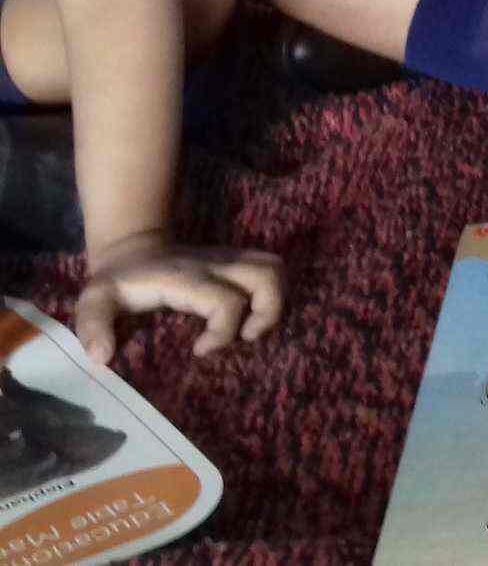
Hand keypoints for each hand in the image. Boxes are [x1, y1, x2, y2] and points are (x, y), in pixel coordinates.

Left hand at [75, 233, 284, 362]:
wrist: (133, 249)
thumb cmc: (117, 283)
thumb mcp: (93, 301)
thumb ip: (93, 326)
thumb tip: (104, 357)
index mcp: (185, 278)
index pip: (226, 301)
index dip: (222, 332)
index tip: (200, 351)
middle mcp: (215, 264)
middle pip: (266, 275)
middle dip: (268, 313)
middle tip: (245, 338)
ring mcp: (229, 260)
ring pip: (274, 268)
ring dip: (275, 301)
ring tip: (252, 329)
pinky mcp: (237, 262)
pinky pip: (270, 269)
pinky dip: (271, 293)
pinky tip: (250, 315)